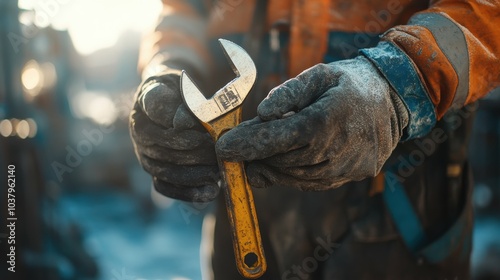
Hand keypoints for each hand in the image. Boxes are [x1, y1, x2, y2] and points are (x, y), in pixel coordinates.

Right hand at [130, 70, 219, 201]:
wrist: (181, 100)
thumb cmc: (189, 91)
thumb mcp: (191, 86)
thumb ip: (187, 101)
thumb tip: (182, 125)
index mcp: (147, 99)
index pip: (157, 105)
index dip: (177, 117)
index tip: (199, 125)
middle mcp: (139, 128)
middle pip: (163, 145)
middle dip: (194, 152)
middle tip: (218, 153)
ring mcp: (144, 152)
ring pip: (164, 169)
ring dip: (193, 174)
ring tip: (216, 174)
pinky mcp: (153, 170)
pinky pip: (165, 186)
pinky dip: (187, 192)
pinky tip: (209, 192)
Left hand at [216, 56, 408, 190]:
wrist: (393, 100)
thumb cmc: (349, 83)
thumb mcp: (320, 74)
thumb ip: (289, 93)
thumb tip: (262, 114)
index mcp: (325, 120)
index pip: (278, 138)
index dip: (247, 145)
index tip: (222, 149)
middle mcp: (335, 149)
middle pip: (282, 160)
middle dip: (255, 155)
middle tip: (236, 146)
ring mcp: (345, 167)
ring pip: (294, 176)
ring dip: (271, 165)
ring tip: (259, 152)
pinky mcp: (350, 176)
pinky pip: (311, 182)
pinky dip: (291, 174)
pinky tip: (282, 161)